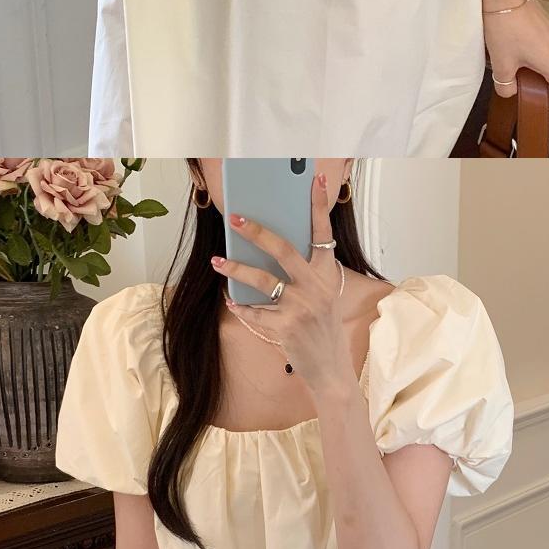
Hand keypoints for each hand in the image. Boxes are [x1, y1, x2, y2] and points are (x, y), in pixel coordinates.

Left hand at [212, 173, 353, 405]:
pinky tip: (231, 301)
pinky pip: (255, 311)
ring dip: (235, 268)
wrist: (331, 369)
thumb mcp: (322, 297)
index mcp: (326, 274)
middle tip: (234, 218)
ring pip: (262, 280)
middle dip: (256, 231)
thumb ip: (305, 274)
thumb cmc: (322, 329)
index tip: (315, 179)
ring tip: (218, 261)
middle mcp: (316, 286)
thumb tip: (271, 252)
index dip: (319, 206)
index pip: (324, 233)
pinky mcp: (287, 326)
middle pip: (283, 249)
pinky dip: (241, 307)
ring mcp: (301, 306)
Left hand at [482, 0, 548, 107]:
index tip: (535, 99)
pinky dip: (537, 54)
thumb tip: (510, 91)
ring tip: (514, 60)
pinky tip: (517, 46)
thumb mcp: (501, 64)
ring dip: (537, 67)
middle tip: (517, 79)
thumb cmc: (505, 28)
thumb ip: (506, 86)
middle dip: (540, 83)